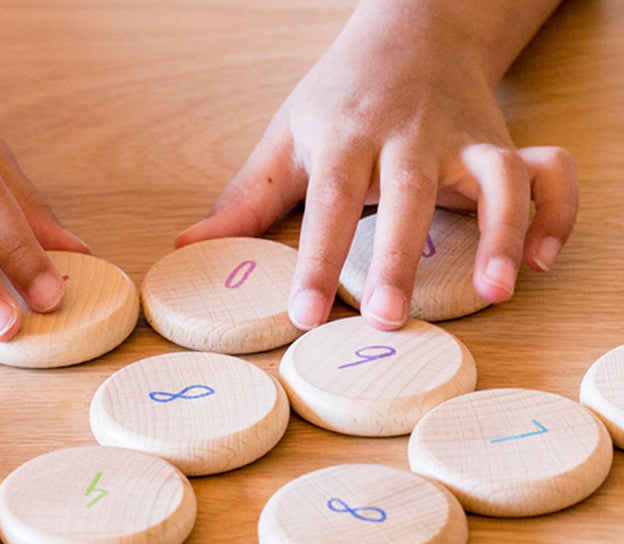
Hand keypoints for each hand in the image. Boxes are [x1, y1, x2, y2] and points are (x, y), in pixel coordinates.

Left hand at [176, 9, 577, 330]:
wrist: (415, 24)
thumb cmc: (341, 95)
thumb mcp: (286, 138)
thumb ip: (244, 200)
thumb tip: (185, 249)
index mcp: (346, 137)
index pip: (327, 202)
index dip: (316, 260)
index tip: (305, 316)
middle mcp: (408, 136)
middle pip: (407, 192)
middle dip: (399, 255)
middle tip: (388, 316)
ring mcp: (463, 137)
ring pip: (494, 177)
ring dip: (501, 233)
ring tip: (497, 292)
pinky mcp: (505, 142)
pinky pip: (548, 172)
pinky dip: (555, 212)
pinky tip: (543, 262)